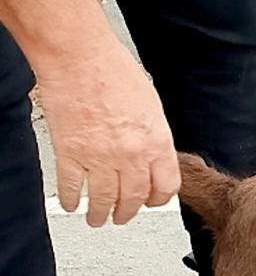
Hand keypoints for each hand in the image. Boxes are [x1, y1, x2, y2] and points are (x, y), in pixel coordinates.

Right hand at [36, 40, 179, 226]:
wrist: (79, 57)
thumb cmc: (115, 71)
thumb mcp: (153, 107)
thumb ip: (155, 137)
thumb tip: (154, 157)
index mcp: (157, 143)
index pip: (165, 187)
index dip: (159, 199)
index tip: (152, 203)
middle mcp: (131, 156)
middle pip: (134, 198)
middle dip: (128, 212)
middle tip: (123, 216)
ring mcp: (99, 158)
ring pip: (103, 199)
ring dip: (101, 213)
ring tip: (98, 218)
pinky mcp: (70, 154)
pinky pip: (72, 186)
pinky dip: (72, 200)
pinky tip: (72, 205)